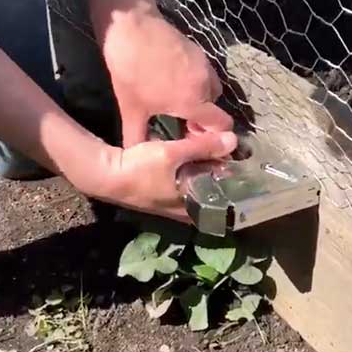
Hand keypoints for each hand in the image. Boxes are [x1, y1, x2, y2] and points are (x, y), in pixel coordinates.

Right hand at [86, 130, 237, 221]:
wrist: (106, 174)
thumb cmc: (140, 169)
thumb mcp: (172, 154)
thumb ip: (203, 147)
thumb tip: (232, 140)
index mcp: (189, 208)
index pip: (222, 208)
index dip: (234, 193)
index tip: (244, 175)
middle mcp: (181, 211)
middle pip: (210, 199)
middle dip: (220, 183)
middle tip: (231, 163)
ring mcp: (169, 206)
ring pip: (196, 193)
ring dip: (205, 178)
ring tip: (216, 159)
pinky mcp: (159, 196)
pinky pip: (183, 187)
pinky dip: (190, 176)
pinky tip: (192, 161)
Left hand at [100, 5, 233, 146]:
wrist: (130, 26)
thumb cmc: (130, 71)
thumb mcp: (130, 109)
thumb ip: (136, 137)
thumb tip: (135, 156)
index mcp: (194, 102)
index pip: (222, 125)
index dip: (211, 136)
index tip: (190, 136)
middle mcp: (206, 84)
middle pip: (215, 109)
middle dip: (202, 118)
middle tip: (179, 122)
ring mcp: (204, 65)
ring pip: (211, 90)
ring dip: (199, 99)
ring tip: (175, 101)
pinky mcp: (198, 51)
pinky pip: (204, 74)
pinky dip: (195, 82)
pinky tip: (172, 81)